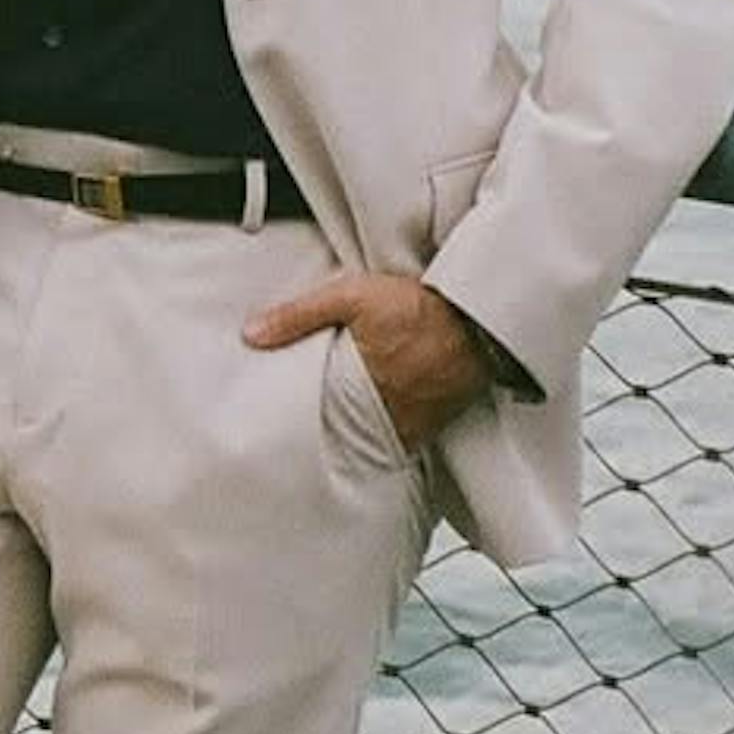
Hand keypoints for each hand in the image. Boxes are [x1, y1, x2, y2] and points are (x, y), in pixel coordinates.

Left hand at [243, 268, 488, 451]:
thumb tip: (252, 334)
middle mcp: (387, 418)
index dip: (299, 426)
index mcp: (358, 392)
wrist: (481, 319)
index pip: (318, 422)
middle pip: (345, 434)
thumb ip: (298, 316)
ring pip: (375, 436)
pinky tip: (381, 416)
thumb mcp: (350, 297)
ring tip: (340, 422)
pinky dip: (390, 427)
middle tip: (306, 427)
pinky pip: (406, 433)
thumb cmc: (420, 308)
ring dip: (359, 430)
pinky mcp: (437, 420)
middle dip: (327, 431)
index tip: (280, 426)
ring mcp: (415, 424)